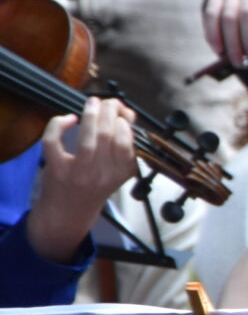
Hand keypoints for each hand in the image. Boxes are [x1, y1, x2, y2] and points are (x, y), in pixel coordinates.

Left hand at [25, 98, 136, 263]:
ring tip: (92, 102)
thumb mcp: (119, 171)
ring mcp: (79, 172)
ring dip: (90, 114)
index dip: (123, 121)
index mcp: (122, 172)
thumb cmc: (96, 186)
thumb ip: (125, 145)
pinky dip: (58, 125)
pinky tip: (68, 119)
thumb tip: (124, 113)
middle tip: (107, 102)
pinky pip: (53, 143)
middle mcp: (102, 173)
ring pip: (86, 137)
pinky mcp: (57, 169)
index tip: (121, 113)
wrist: (69, 212)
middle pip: (107, 135)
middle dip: (108, 111)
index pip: (126, 141)